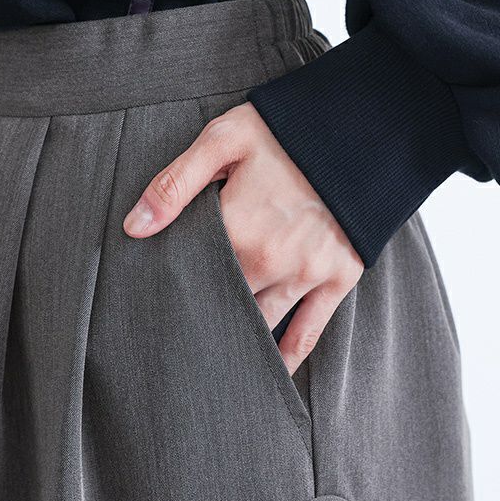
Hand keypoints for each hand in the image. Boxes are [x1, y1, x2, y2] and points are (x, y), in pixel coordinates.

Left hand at [123, 101, 363, 374]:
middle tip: (179, 333)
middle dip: (202, 315)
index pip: (192, 274)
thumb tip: (134, 228)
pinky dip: (287, 356)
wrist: (365, 126)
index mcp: (237, 229)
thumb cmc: (289, 129)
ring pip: (261, 323)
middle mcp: (271, 261)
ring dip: (237, 340)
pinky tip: (269, 374)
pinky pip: (310, 330)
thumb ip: (176, 184)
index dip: (173, 286)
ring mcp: (307, 273)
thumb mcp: (224, 139)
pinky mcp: (339, 277)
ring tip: (212, 362)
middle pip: (224, 303)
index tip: (155, 301)